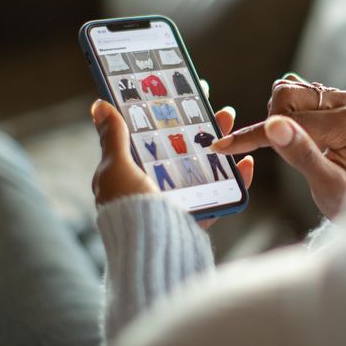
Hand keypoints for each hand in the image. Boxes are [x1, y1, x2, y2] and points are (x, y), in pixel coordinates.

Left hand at [91, 97, 253, 226]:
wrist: (150, 252)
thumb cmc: (128, 208)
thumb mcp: (116, 169)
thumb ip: (113, 138)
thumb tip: (99, 105)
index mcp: (132, 172)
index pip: (151, 134)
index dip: (166, 112)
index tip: (182, 92)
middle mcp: (155, 185)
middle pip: (183, 147)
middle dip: (200, 124)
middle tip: (214, 104)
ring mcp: (179, 200)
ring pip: (204, 165)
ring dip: (220, 141)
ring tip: (230, 120)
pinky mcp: (199, 216)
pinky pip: (222, 194)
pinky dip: (236, 179)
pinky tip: (246, 163)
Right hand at [211, 74, 345, 216]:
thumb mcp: (325, 184)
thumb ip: (301, 154)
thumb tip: (274, 126)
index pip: (291, 121)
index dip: (255, 136)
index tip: (223, 146)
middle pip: (285, 95)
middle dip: (272, 124)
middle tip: (284, 152)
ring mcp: (339, 97)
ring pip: (285, 90)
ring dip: (277, 118)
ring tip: (293, 147)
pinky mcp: (329, 98)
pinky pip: (290, 93)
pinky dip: (281, 114)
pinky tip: (293, 136)